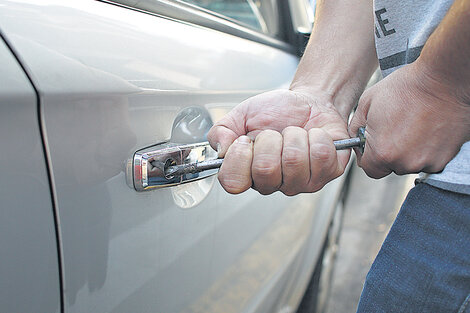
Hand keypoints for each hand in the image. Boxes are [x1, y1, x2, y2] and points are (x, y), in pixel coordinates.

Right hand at [207, 89, 350, 194]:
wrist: (309, 103)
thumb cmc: (277, 112)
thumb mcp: (242, 115)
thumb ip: (221, 131)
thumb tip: (221, 150)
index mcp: (249, 173)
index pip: (234, 183)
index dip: (239, 157)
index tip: (245, 139)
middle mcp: (274, 184)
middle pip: (266, 170)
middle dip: (270, 139)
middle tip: (275, 134)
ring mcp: (302, 183)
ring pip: (294, 161)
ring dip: (294, 136)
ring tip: (295, 134)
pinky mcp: (328, 173)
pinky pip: (320, 155)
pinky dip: (316, 135)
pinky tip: (313, 136)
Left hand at [349, 62, 469, 178]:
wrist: (444, 80)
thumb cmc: (407, 87)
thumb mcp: (367, 102)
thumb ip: (355, 127)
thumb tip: (355, 139)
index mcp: (383, 152)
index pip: (370, 169)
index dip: (369, 157)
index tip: (373, 145)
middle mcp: (405, 163)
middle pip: (391, 167)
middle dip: (390, 152)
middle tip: (396, 129)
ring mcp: (427, 162)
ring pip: (410, 164)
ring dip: (409, 151)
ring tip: (413, 126)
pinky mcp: (444, 159)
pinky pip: (429, 160)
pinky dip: (427, 149)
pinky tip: (427, 130)